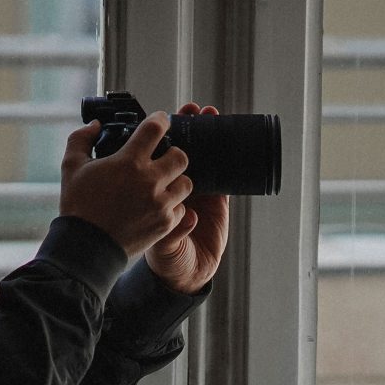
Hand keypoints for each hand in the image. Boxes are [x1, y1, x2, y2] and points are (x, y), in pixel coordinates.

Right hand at [59, 109, 190, 260]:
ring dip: (176, 180)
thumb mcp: (71, 166)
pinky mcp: (166, 224)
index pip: (156, 129)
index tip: (160, 121)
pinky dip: (174, 206)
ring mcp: (161, 204)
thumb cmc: (78, 205)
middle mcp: (150, 181)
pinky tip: (160, 205)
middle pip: (181, 156)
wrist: (86, 246)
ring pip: (187, 183)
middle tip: (163, 158)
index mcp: (129, 162)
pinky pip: (182, 208)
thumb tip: (96, 125)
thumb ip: (81, 139)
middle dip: (173, 154)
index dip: (161, 120)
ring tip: (163, 184)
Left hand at [142, 103, 231, 293]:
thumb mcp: (154, 239)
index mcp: (152, 187)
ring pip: (204, 157)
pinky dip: (228, 159)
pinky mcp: (219, 200)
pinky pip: (224, 176)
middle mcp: (173, 185)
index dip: (161, 132)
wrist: (182, 275)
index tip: (165, 115)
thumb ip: (164, 224)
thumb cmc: (159, 255)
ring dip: (210, 136)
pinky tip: (232, 142)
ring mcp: (198, 191)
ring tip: (212, 115)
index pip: (156, 153)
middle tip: (193, 110)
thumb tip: (186, 213)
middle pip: (182, 148)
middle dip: (189, 127)